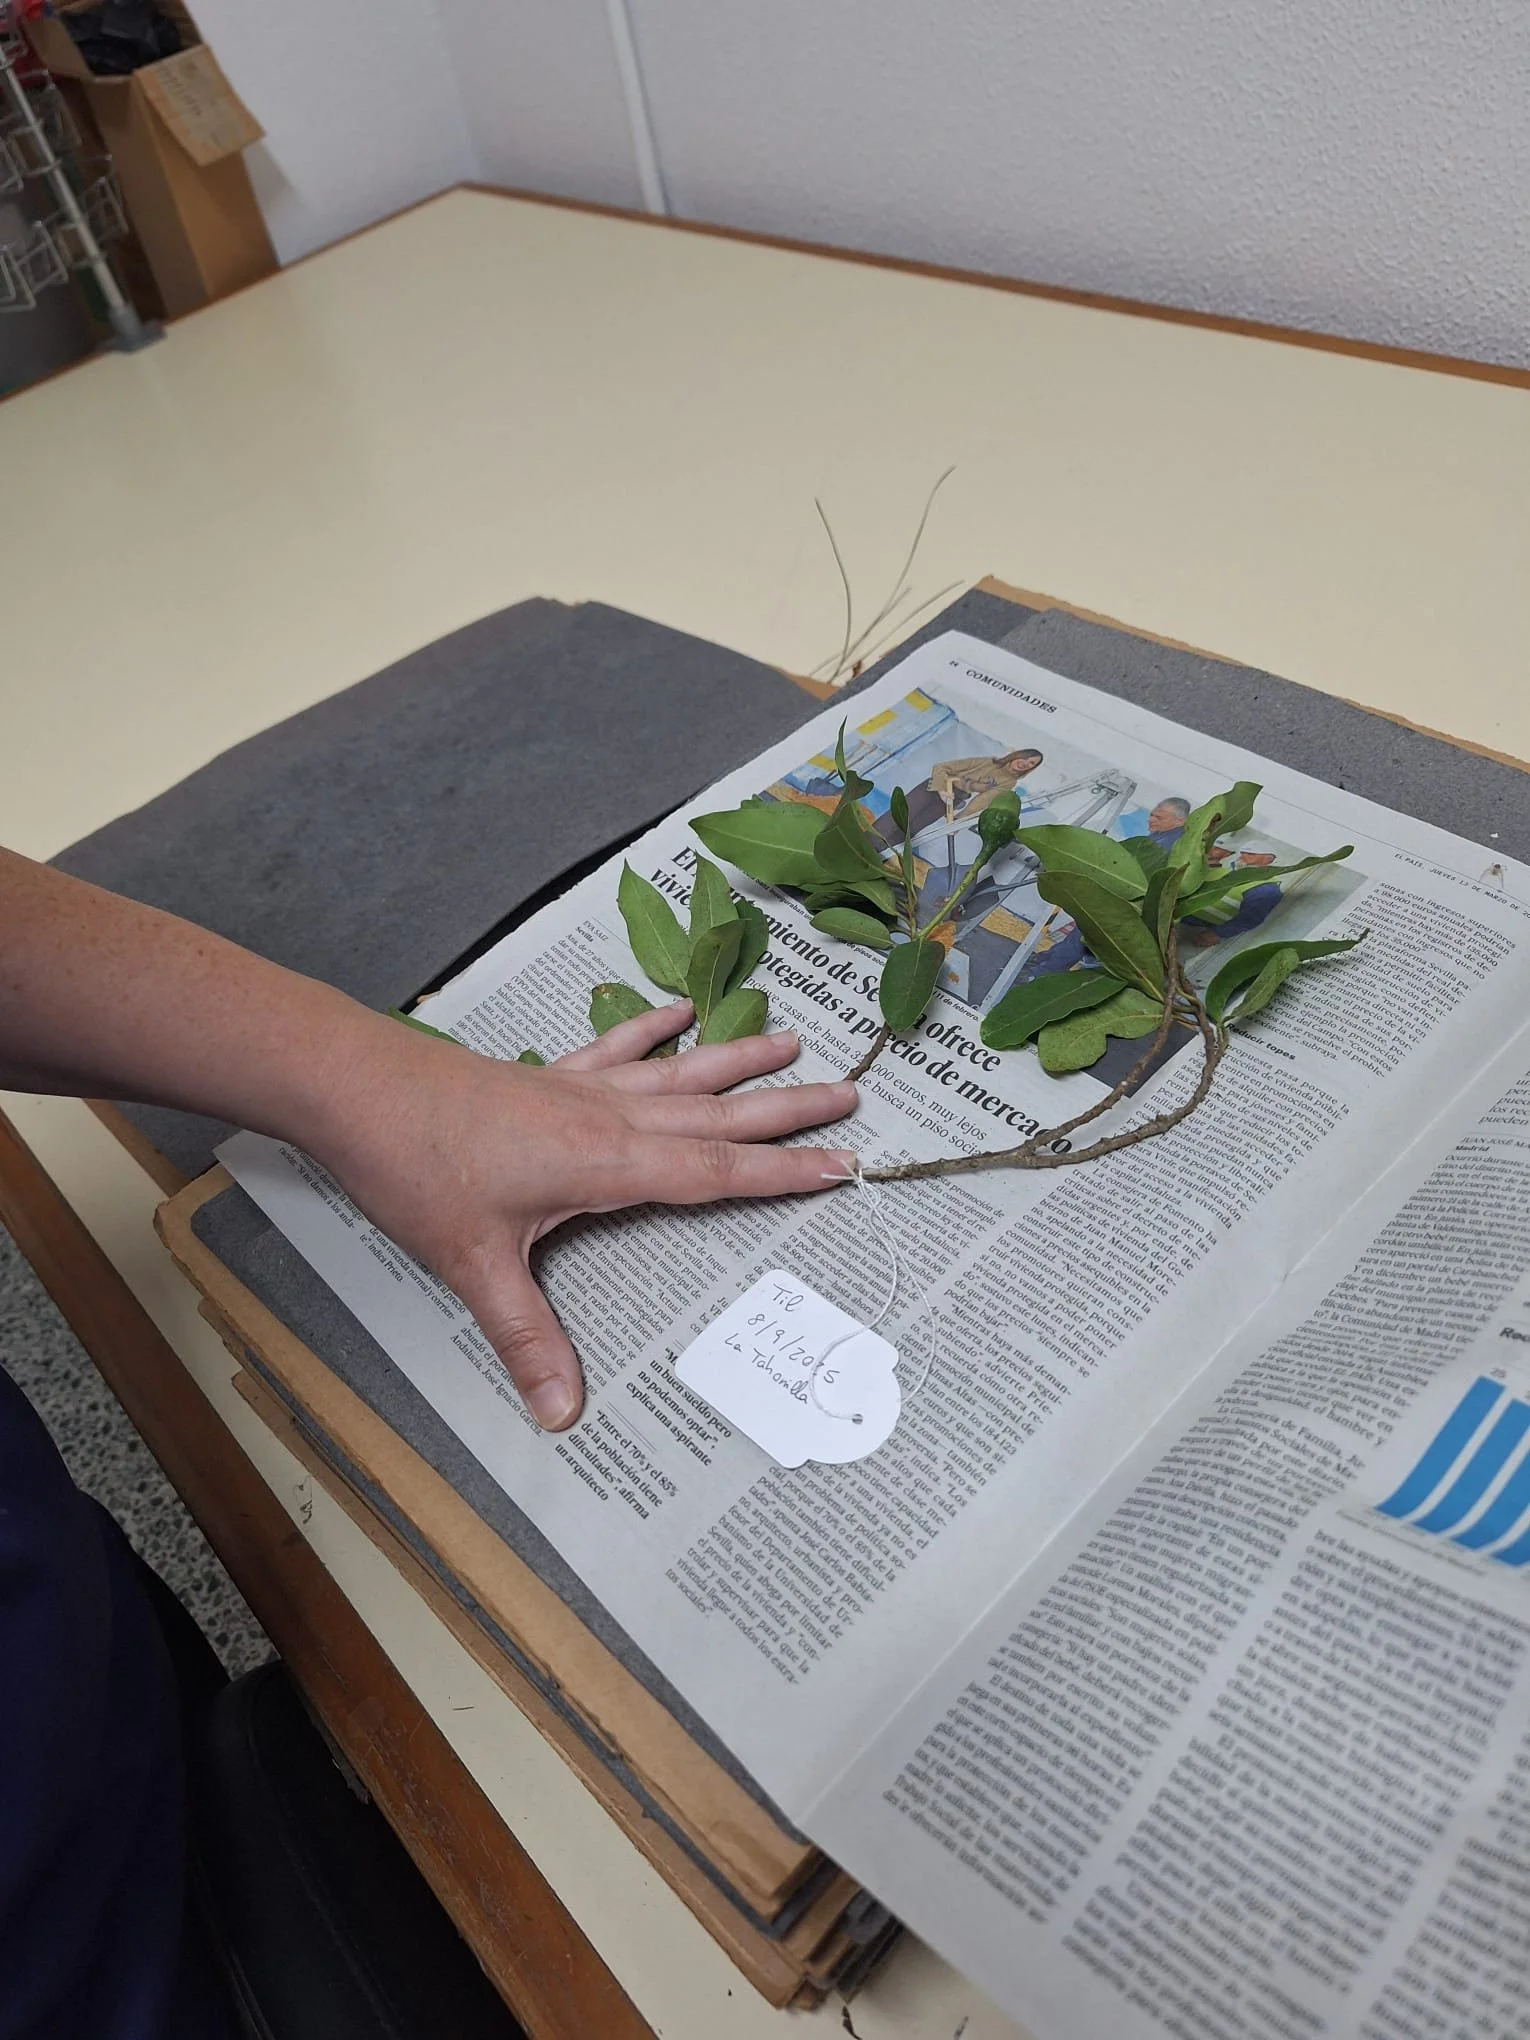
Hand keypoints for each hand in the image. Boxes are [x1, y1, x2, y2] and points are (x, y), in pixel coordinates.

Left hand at [312, 1001, 856, 1429]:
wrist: (358, 1088)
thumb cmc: (417, 1167)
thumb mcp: (474, 1263)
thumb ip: (526, 1337)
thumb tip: (561, 1411)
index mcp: (607, 1163)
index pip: (715, 1173)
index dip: (783, 1175)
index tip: (843, 1167)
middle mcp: (607, 1117)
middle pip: (716, 1115)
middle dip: (785, 1110)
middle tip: (850, 1095)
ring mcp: (578, 1088)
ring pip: (678, 1073)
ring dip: (736, 1061)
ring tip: (790, 1040)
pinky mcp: (546, 1076)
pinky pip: (615, 1048)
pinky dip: (650, 1030)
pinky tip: (677, 1011)